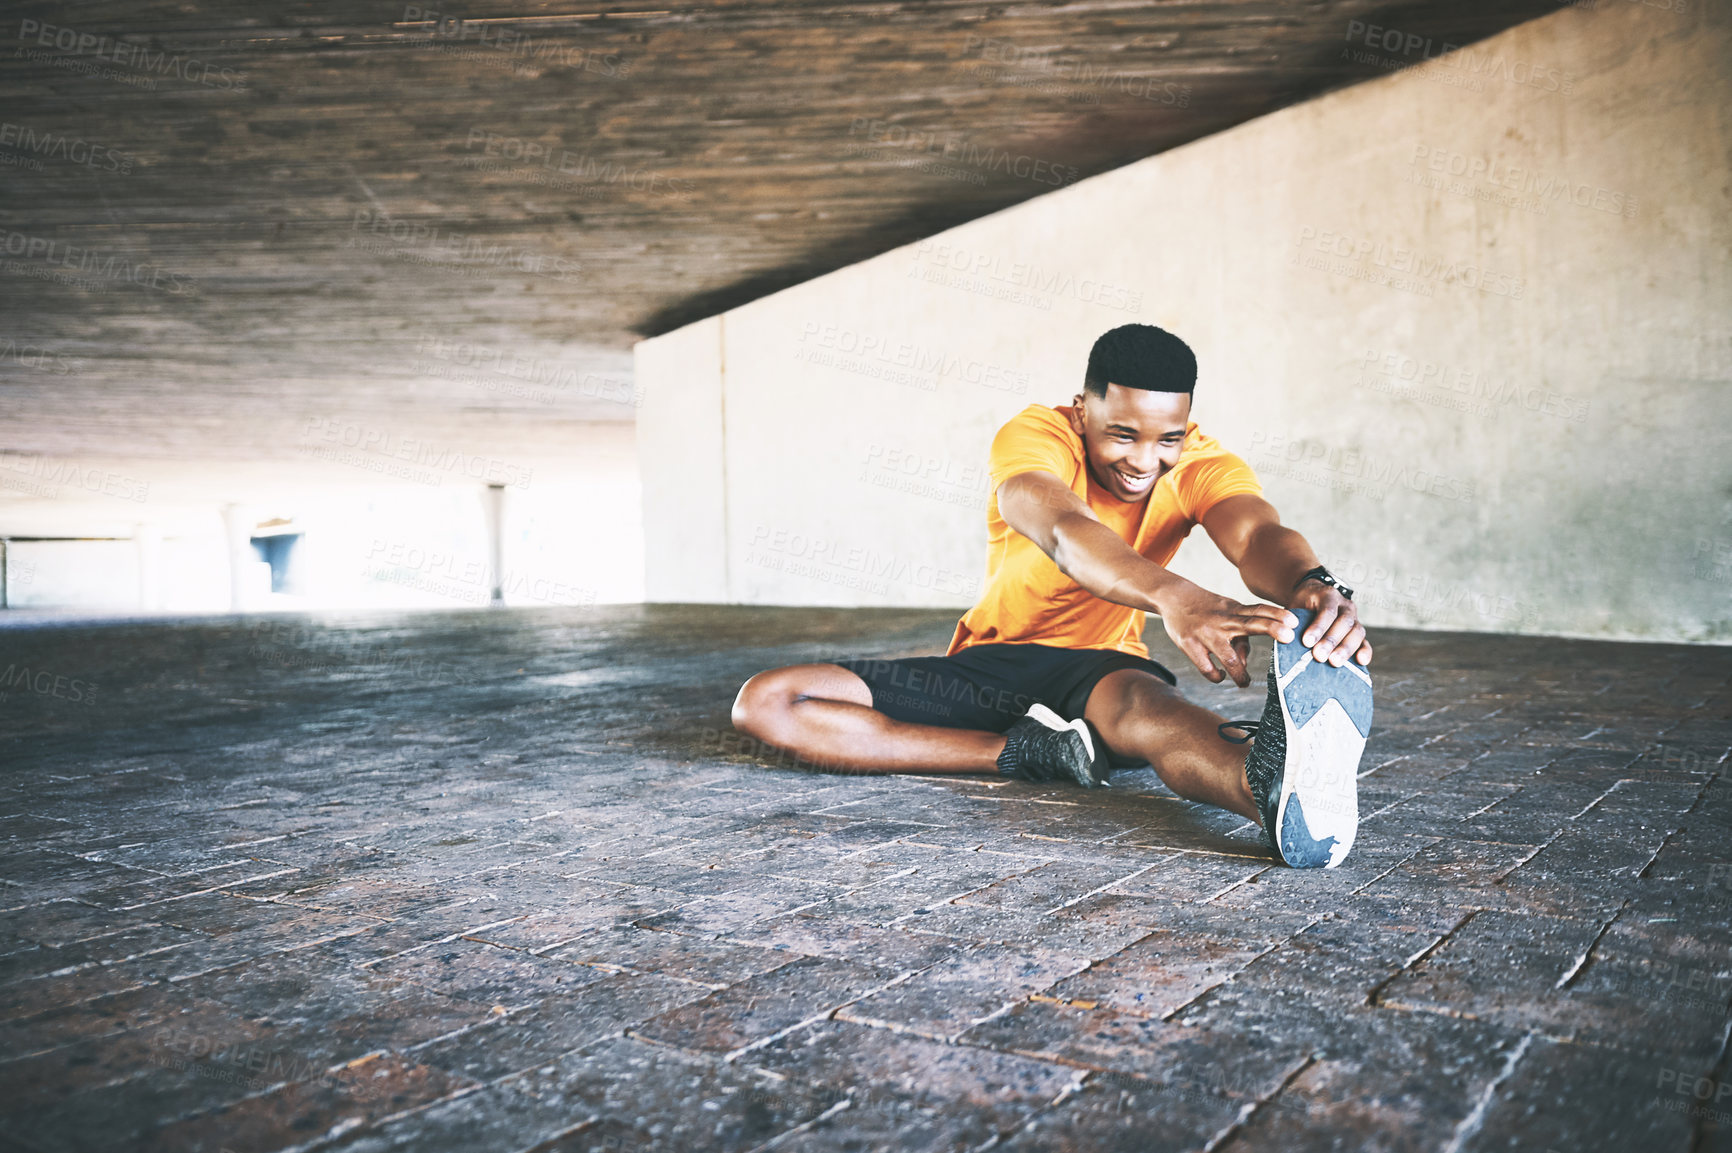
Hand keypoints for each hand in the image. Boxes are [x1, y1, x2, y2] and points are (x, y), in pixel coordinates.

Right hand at [1156, 582, 1297, 687]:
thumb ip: (1240, 639)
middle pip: (1251, 623)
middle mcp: (1223, 620)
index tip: (1295, 621)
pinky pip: (1207, 668)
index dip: (1277, 615)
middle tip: (1290, 637)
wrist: (1173, 597)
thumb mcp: (1227, 614)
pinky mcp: (1189, 645)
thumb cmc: (1207, 610)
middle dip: (1272, 629)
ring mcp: (1206, 633)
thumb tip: (1243, 666)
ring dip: (1240, 674)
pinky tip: (1220, 676)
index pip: (1259, 611)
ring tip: (1244, 683)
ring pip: (1228, 657)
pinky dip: (1216, 676)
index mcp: (1235, 611)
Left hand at [1291, 582, 1372, 666]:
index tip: (1307, 642)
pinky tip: (1361, 661)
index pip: (1327, 611)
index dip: (1318, 627)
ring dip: (1346, 648)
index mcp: (1328, 595)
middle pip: (1344, 622)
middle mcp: (1345, 605)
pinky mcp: (1358, 630)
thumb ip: (1293, 620)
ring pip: (1357, 631)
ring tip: (1334, 662)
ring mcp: (1354, 617)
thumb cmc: (1302, 605)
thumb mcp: (1296, 606)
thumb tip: (1285, 638)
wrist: (1313, 597)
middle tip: (1319, 656)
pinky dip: (1365, 651)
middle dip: (1331, 640)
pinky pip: (1365, 640)